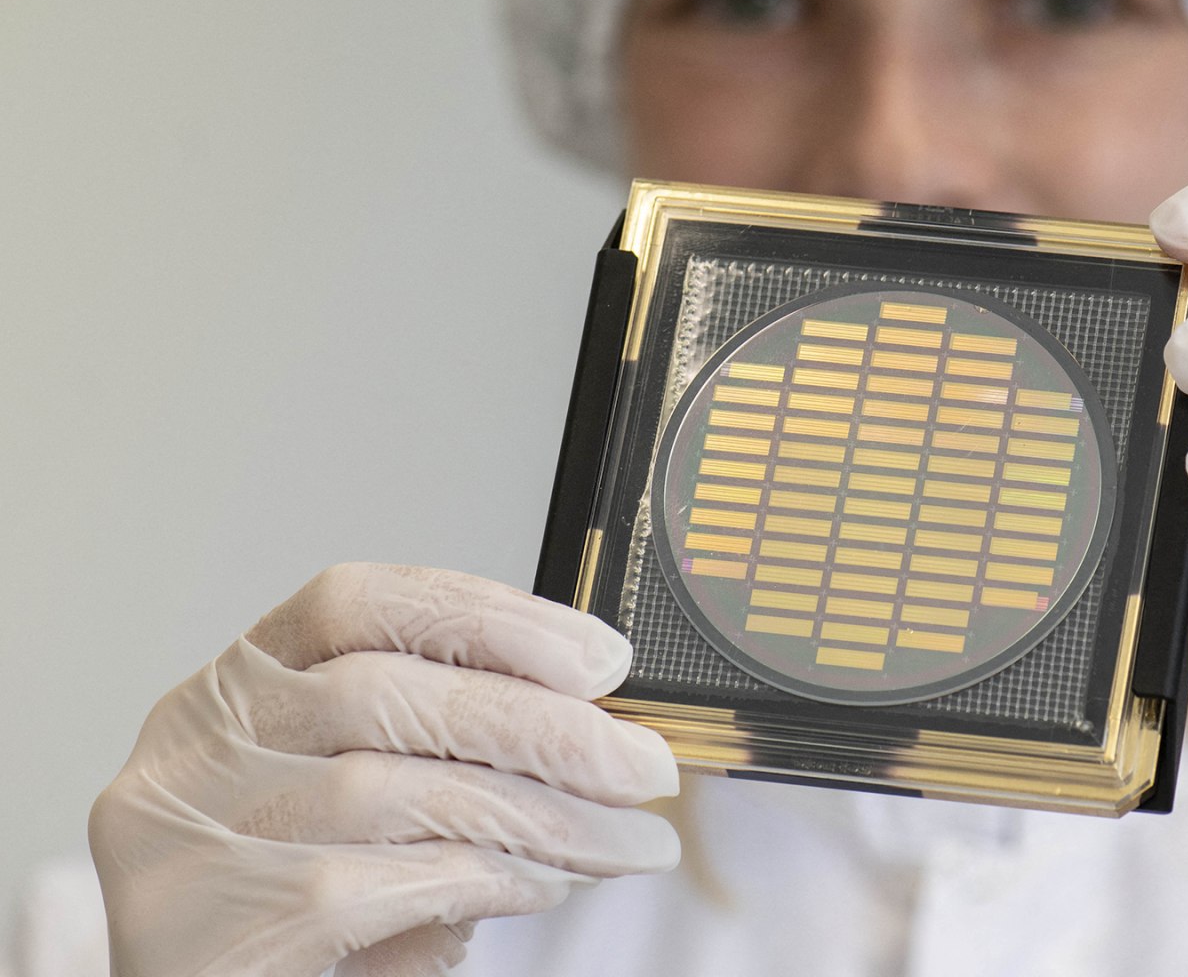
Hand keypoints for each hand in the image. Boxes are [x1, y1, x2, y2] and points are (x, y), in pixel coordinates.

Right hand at [88, 563, 679, 976]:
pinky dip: (497, 875)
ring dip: (547, 813)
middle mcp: (201, 749)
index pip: (355, 604)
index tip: (596, 657)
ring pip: (412, 790)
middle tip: (643, 765)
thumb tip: (583, 731)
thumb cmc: (263, 909)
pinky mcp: (237, 926)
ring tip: (626, 842)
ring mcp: (206, 836)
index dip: (488, 615)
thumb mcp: (327, 804)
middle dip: (547, 725)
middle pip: (396, 692)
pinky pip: (404, 880)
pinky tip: (546, 882)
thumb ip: (426, 751)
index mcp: (226, 694)